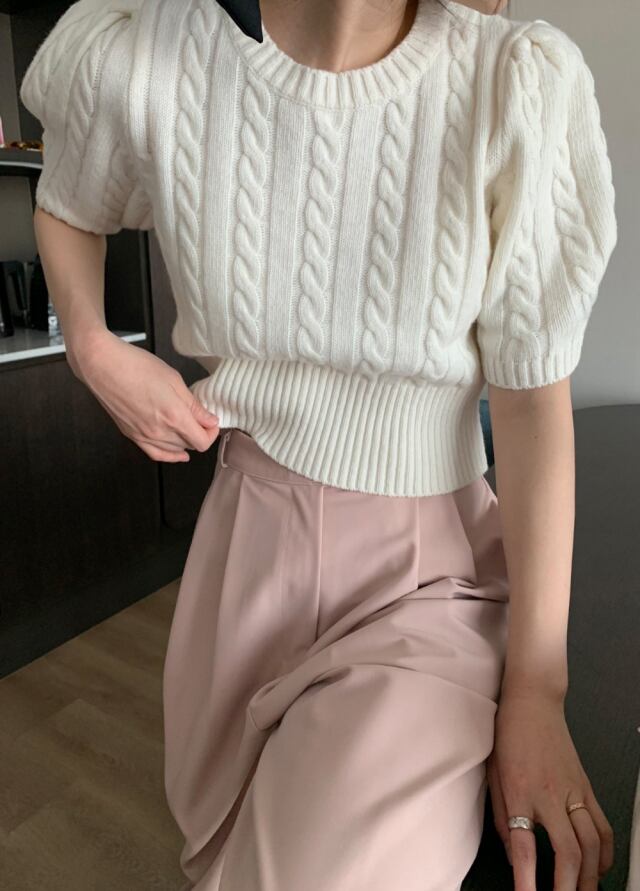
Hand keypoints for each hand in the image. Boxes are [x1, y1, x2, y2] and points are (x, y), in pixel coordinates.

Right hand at [68, 328, 219, 461]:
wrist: (102, 366)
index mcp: (174, 416)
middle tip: (201, 419)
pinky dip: (169, 455)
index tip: (211, 421)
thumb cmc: (136, 366)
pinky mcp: (131, 435)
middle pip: (190, 446)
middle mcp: (159, 432)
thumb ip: (193, 405)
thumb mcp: (173, 379)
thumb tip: (209, 420)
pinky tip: (178, 453)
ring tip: (189, 428)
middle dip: (200, 434)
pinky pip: (156, 454)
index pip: (203, 441)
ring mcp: (144, 436)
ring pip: (175, 450)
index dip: (212, 432)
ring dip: (186, 442)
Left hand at [487, 689, 613, 890]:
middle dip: (568, 886)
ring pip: (591, 844)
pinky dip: (605, 853)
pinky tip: (599, 868)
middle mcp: (550, 794)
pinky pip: (603, 826)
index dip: (526, 879)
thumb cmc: (509, 734)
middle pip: (568, 851)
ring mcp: (573, 791)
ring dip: (588, 876)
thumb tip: (512, 855)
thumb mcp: (494, 776)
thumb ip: (503, 819)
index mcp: (521, 791)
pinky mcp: (586, 787)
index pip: (524, 846)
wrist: (533, 702)